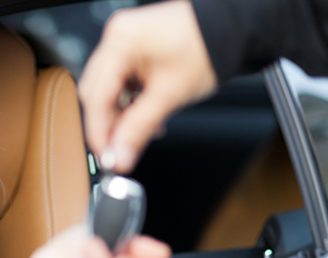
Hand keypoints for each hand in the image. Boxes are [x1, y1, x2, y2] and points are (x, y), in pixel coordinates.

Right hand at [78, 0, 217, 172]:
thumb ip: (138, 129)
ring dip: (120, 116)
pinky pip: (120, 82)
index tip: (107, 157)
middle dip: (108, 125)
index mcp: (121, 41)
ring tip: (138, 134)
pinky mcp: (133, 49)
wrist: (232, 29)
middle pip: (96, 94)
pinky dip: (129, 103)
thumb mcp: (170, 95)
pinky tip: (143, 117)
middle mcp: (116, 38)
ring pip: (107, 91)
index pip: (96, 97)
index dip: (99, 132)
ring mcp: (123, 42)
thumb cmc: (208, 47)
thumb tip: (119, 157)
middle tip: (119, 151)